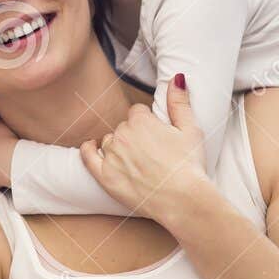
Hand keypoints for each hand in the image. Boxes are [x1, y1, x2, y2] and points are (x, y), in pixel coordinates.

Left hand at [80, 72, 208, 221]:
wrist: (183, 200)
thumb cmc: (189, 165)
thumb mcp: (191, 129)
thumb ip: (179, 102)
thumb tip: (175, 78)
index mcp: (141, 121)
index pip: (137, 112)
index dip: (147, 123)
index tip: (156, 135)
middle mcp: (122, 135)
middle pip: (123, 127)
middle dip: (134, 135)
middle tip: (151, 152)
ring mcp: (111, 156)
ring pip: (109, 141)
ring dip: (119, 146)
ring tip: (137, 161)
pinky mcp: (104, 176)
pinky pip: (87, 157)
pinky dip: (88, 150)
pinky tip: (91, 146)